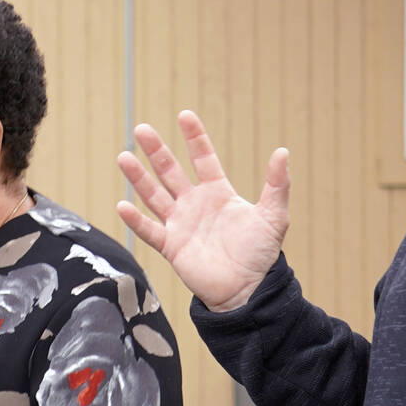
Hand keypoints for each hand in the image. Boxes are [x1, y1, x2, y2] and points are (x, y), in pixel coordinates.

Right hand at [116, 111, 290, 311]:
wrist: (247, 290)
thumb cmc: (261, 254)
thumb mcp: (273, 216)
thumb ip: (277, 184)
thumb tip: (282, 151)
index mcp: (217, 193)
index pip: (203, 159)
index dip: (195, 138)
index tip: (184, 115)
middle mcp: (194, 205)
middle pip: (170, 171)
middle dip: (156, 151)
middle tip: (141, 130)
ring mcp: (180, 225)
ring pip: (154, 196)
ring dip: (139, 178)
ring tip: (123, 157)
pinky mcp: (171, 247)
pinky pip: (149, 230)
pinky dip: (136, 220)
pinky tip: (123, 205)